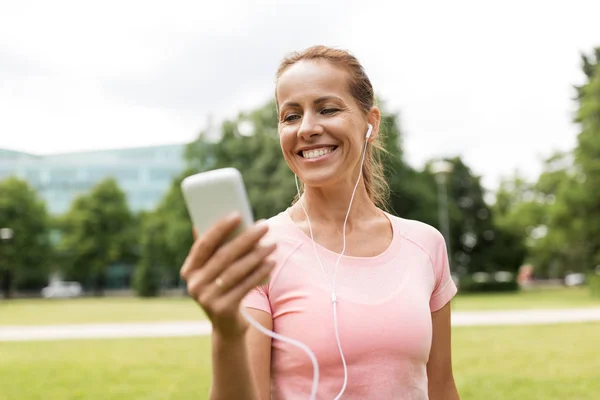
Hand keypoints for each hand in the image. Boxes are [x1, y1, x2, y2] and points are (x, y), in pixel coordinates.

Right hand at [180, 213, 276, 338]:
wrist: (227, 327)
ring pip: (236, 270)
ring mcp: (206, 298)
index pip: (203, 244)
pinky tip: (271, 262)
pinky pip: (245, 285)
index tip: (238, 214)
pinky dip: (260, 272)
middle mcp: (194, 284)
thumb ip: (214, 250)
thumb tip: (214, 220)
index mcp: (189, 270)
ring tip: (273, 244)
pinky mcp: (222, 309)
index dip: (220, 228)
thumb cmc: (223, 289)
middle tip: (264, 226)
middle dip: (246, 238)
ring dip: (257, 254)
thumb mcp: (215, 271)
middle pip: (224, 255)